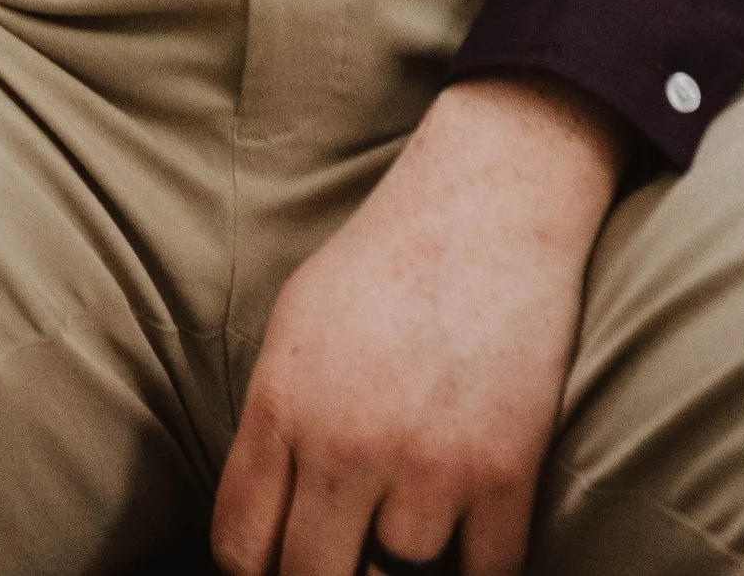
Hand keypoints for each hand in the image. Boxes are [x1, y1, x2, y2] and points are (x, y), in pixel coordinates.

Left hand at [210, 73, 625, 575]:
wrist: (486, 205)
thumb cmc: (384, 264)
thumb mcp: (295, 328)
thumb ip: (274, 429)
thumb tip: (268, 525)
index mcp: (282, 405)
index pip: (240, 548)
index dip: (258, 571)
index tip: (284, 559)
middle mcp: (344, 443)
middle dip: (329, 572)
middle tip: (351, 546)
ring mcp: (426, 463)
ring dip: (411, 553)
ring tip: (419, 492)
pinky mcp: (503, 473)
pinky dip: (478, 561)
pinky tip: (470, 518)